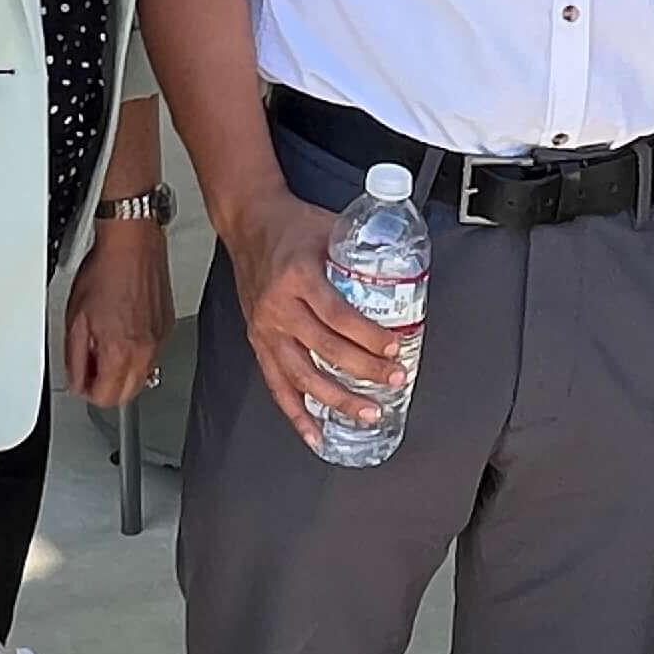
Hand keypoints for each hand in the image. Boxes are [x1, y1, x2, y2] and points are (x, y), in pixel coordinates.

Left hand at [64, 219, 173, 407]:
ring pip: (143, 377)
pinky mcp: (167, 328)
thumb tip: (77, 379)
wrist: (132, 244)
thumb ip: (75, 359)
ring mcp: (160, 340)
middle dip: (107, 387)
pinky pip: (153, 356)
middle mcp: (145, 350)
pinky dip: (137, 353)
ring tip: (107, 345)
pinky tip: (123, 330)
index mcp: (119, 351)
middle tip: (92, 366)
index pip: (105, 398)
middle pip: (127, 395)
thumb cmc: (105, 271)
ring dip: (122, 371)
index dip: (88, 391)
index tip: (81, 379)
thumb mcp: (75, 319)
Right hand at [225, 189, 397, 451]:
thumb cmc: (292, 224)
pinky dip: (296, 412)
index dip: (369, 337)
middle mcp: (279, 306)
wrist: (249, 221)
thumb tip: (404, 275)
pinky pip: (276, 384)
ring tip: (365, 413)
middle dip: (364, 370)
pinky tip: (315, 432)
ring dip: (336, 400)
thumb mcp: (331, 229)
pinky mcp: (257, 340)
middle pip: (325, 350)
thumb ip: (363, 254)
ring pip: (301, 375)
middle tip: (393, 380)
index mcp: (299, 276)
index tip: (395, 348)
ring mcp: (265, 327)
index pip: (338, 316)